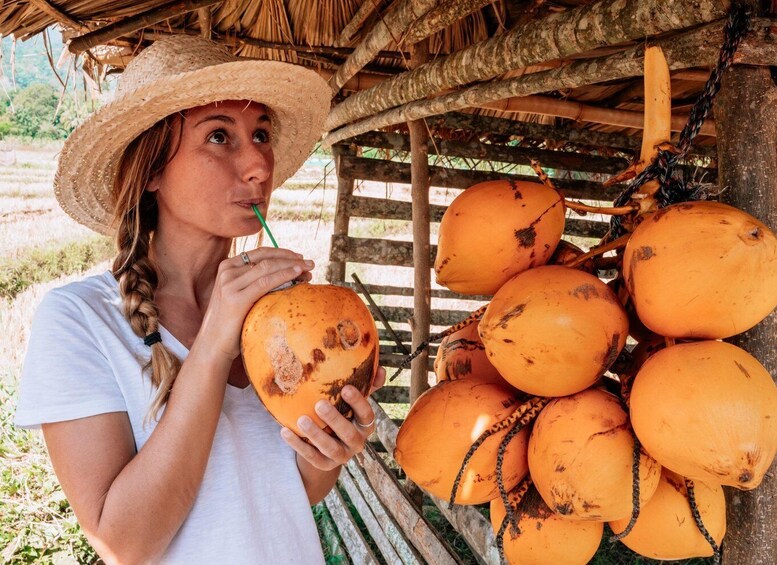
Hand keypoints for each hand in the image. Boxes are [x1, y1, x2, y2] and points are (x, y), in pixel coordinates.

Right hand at [198, 247, 313, 360]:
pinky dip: (284, 275)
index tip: (299, 258)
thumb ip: (252, 282)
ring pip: (268, 267)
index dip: (282, 253)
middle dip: (290, 258)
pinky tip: (297, 274)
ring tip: (308, 270)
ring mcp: (230, 284)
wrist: (213, 346)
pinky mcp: (236, 299)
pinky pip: (266, 282)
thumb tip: (284, 275)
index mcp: (227, 267)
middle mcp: (227, 271)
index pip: (260, 253)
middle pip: (266, 258)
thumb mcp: (239, 295)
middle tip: (310, 263)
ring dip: (291, 266)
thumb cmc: (231, 323)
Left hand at [281, 367, 386, 470]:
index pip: (366, 415)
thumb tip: (381, 369)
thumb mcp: (352, 403)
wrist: (327, 447)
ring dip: (316, 434)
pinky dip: (298, 445)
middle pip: (349, 434)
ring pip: (330, 448)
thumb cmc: (343, 415)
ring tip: (301, 419)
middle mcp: (357, 442)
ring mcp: (341, 456)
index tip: (346, 388)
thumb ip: (366, 386)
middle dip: (335, 420)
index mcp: (365, 425)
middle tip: (319, 404)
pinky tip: (285, 431)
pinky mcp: (324, 464)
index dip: (358, 402)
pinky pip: (311, 456)